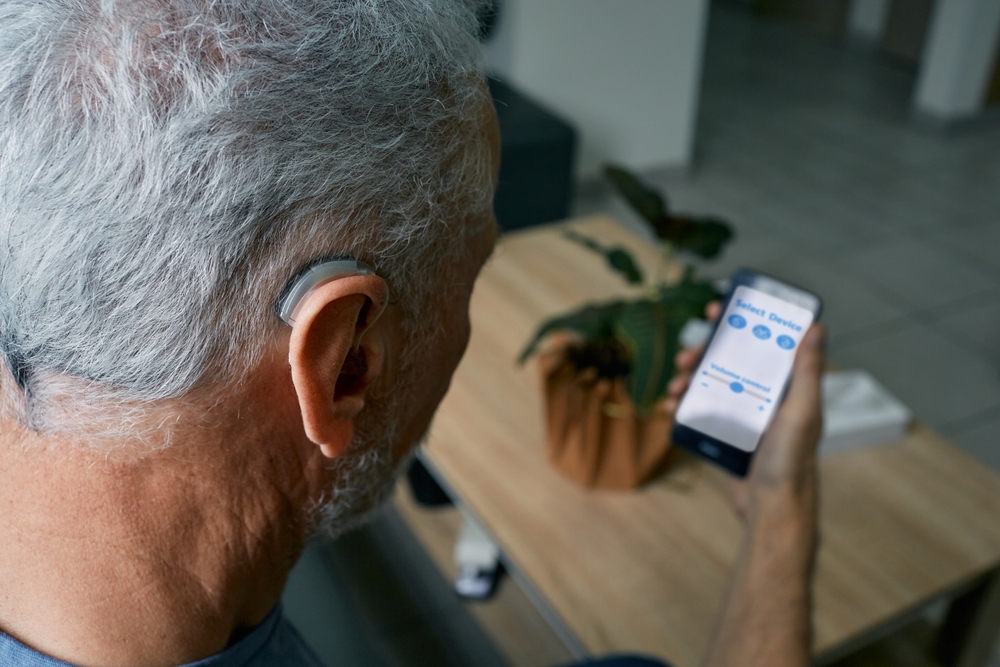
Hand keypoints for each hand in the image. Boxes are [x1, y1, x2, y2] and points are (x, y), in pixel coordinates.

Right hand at [666, 305, 825, 524]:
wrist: (771, 509)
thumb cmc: (792, 462)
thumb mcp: (802, 412)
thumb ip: (808, 371)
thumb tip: (816, 328)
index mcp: (784, 387)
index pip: (760, 344)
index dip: (738, 324)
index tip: (714, 311)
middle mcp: (763, 398)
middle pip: (726, 362)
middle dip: (702, 355)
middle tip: (684, 357)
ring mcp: (742, 417)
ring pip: (708, 386)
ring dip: (687, 381)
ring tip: (674, 388)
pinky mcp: (724, 436)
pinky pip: (699, 413)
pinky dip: (682, 407)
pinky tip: (669, 408)